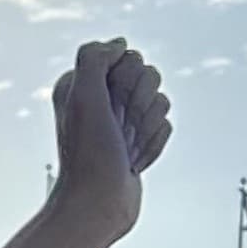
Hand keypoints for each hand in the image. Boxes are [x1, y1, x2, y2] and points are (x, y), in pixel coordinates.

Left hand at [50, 37, 172, 242]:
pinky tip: (134, 161)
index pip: (128, 57)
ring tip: (125, 149)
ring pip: (161, 101)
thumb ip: (95, 59)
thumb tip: (120, 44)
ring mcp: (120, 118)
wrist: (98, 203)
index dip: (128, 80)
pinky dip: (153, 144)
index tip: (111, 106)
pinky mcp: (137, 138)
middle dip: (140, 105)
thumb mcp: (83, 98)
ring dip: (147, 127)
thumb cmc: (88, 153)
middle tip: (119, 131)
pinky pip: (165, 126)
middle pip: (149, 75)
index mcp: (81, 82)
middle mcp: (100, 97)